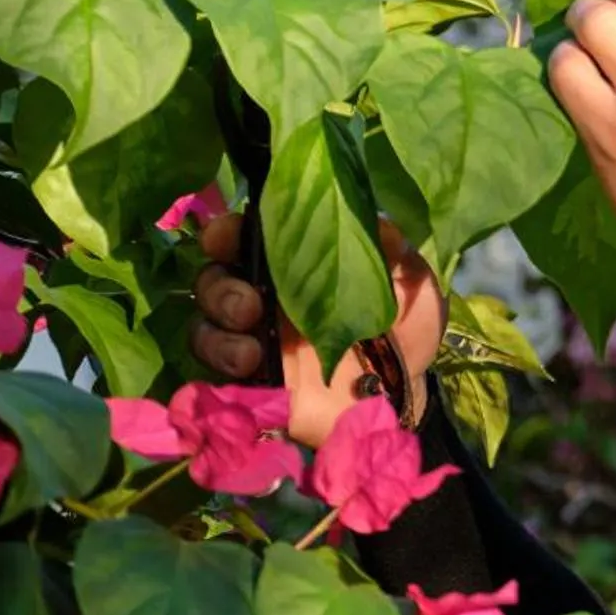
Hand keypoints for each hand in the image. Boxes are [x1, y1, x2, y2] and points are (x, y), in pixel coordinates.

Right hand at [188, 211, 444, 447]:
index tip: (226, 236)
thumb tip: (370, 219)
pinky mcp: (251, 384)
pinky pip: (214, 373)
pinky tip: (251, 371)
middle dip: (218, 288)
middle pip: (212, 280)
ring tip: (250, 352)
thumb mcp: (411, 281)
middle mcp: (263, 298)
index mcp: (292, 265)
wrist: (406, 395)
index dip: (226, 232)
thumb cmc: (404, 329)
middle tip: (249, 306)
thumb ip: (391, 248)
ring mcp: (252, 341)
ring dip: (217, 333)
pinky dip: (223, 369)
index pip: (243, 238)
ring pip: (204, 327)